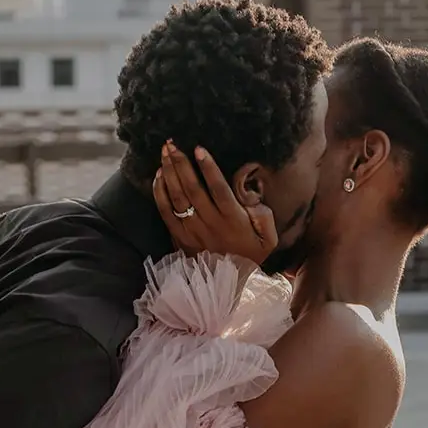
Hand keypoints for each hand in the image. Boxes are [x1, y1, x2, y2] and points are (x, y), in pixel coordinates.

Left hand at [152, 141, 277, 264]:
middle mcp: (210, 223)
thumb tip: (248, 190)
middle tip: (172, 143)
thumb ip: (261, 211)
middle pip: (192, 188)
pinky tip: (159, 176)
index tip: (199, 149)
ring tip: (165, 152)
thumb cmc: (250, 254)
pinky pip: (165, 212)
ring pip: (177, 197)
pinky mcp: (179, 237)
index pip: (218, 188)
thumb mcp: (268, 236)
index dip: (209, 168)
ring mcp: (192, 231)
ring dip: (169, 172)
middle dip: (181, 163)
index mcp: (233, 220)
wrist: (228, 284)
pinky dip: (160, 193)